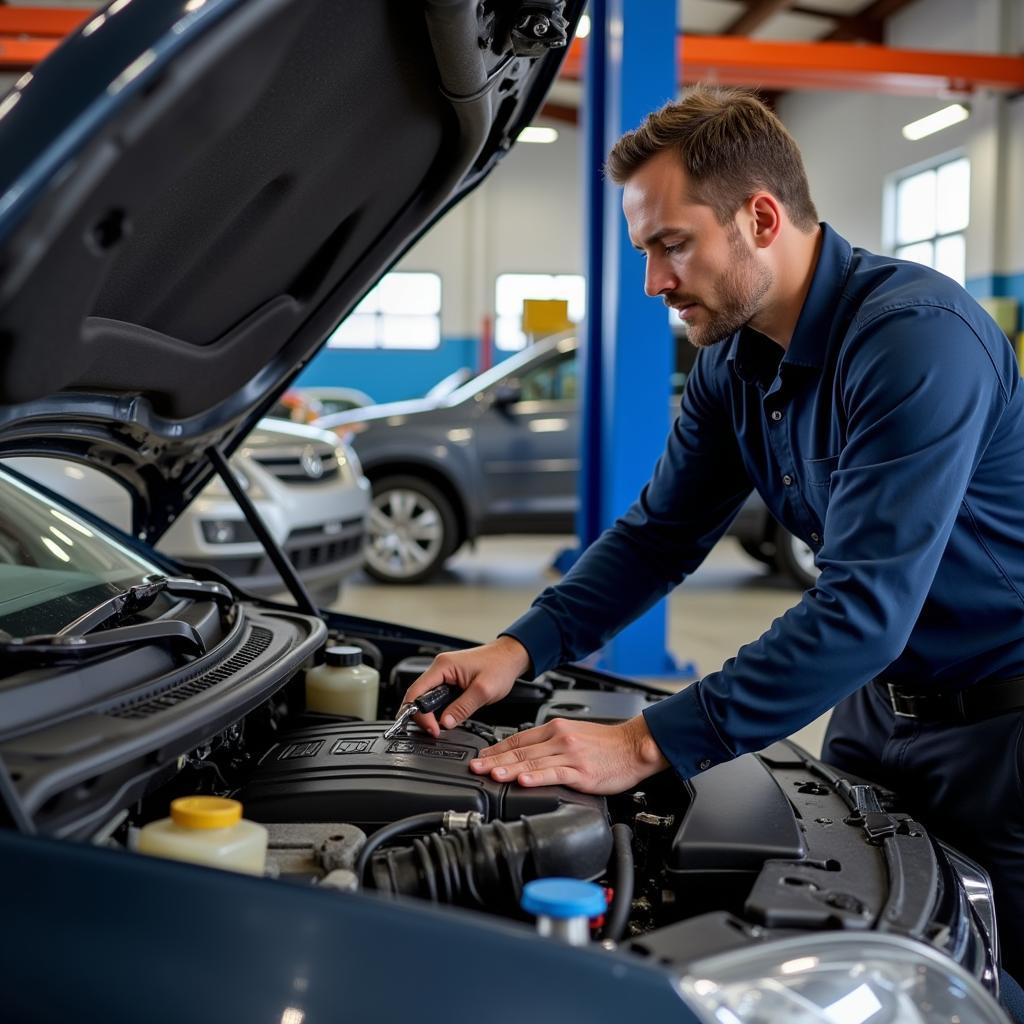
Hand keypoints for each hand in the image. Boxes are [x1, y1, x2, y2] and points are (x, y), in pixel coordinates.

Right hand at [402, 635, 530, 736]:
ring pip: (427, 697)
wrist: (510, 657)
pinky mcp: (450, 679)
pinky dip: (439, 708)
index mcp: (443, 666)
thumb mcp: (483, 691)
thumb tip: (445, 723)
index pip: (416, 692)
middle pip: (418, 695)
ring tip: (441, 725)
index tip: (433, 729)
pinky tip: (446, 716)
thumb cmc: (500, 666)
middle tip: (436, 731)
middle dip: (423, 716)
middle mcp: (440, 667)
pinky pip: (437, 696)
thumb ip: (462, 708)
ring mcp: (444, 673)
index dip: (419, 714)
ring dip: (431, 713)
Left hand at [469, 715, 669, 794]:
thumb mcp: (574, 735)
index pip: (518, 738)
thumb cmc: (607, 744)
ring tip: (490, 774)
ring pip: (532, 762)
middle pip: (520, 750)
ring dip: (508, 768)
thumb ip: (551, 743)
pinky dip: (536, 777)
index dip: (496, 749)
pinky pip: (554, 773)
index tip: (480, 757)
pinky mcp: (581, 771)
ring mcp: (570, 755)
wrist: (634, 746)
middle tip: (475, 767)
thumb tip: (527, 755)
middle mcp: (560, 739)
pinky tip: (523, 781)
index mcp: (556, 729)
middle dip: (494, 760)